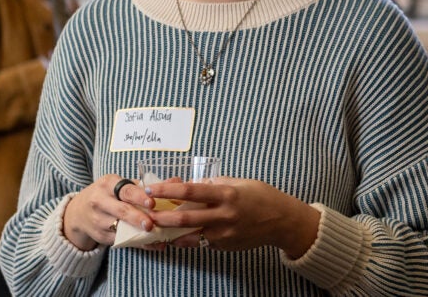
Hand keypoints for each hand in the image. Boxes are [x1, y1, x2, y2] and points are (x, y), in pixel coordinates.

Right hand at [62, 174, 155, 250]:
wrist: (79, 212)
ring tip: (157, 236)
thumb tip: (170, 184)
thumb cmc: (106, 195)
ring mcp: (99, 220)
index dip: (139, 197)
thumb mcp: (116, 184)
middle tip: (151, 224)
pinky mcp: (101, 236)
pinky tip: (151, 244)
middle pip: (122, 210)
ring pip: (122, 228)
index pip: (125, 191)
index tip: (152, 203)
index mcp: (107, 184)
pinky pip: (121, 240)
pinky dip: (137, 243)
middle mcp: (100, 201)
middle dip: (138, 218)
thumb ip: (139, 186)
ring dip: (140, 233)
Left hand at [144, 176, 320, 257]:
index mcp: (227, 194)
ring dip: (169, 232)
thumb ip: (214, 184)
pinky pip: (201, 241)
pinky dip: (186, 238)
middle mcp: (224, 215)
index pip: (191, 192)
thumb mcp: (239, 182)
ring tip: (153, 227)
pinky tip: (174, 235)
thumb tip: (190, 185)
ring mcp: (224, 234)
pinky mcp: (225, 246)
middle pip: (185, 218)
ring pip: (189, 235)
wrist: (282, 221)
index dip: (169, 190)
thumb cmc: (261, 196)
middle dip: (161, 217)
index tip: (152, 189)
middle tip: (145, 213)